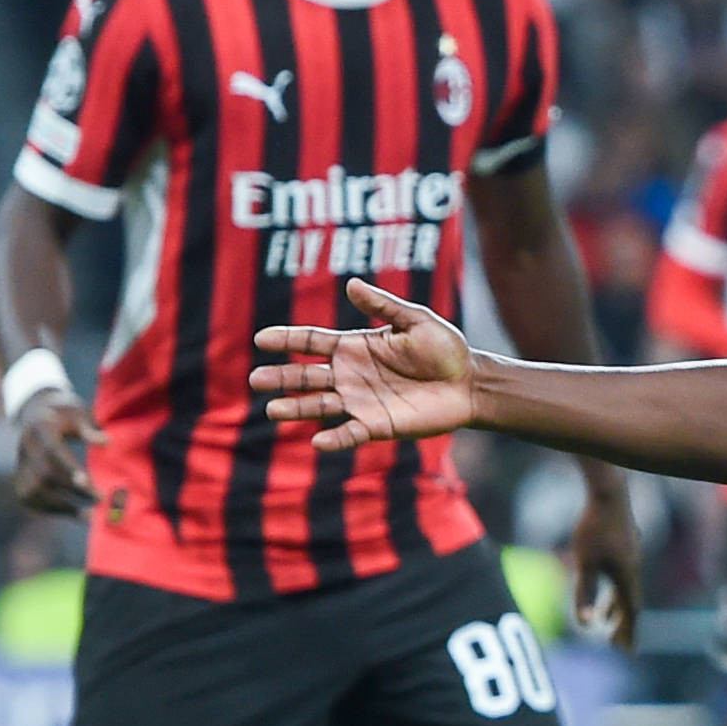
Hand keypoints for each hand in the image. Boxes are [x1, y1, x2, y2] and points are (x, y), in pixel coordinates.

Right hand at [9, 388, 103, 516]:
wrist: (36, 414)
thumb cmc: (66, 414)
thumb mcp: (79, 413)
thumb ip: (90, 428)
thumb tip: (106, 442)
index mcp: (40, 429)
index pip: (52, 451)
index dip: (68, 468)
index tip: (87, 482)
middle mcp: (25, 448)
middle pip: (45, 474)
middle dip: (72, 489)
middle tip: (100, 499)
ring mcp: (20, 465)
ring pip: (34, 491)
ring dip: (62, 506)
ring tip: (90, 516)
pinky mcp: (19, 478)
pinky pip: (30, 499)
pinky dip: (50, 510)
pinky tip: (75, 515)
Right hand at [249, 279, 479, 449]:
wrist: (470, 383)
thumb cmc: (445, 349)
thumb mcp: (416, 320)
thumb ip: (384, 306)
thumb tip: (352, 283)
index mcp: (355, 347)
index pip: (311, 341)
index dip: (286, 339)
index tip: (261, 339)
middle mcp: (351, 375)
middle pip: (306, 375)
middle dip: (281, 377)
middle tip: (256, 380)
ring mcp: (361, 401)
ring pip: (319, 405)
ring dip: (296, 408)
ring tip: (273, 411)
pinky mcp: (377, 425)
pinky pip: (350, 433)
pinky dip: (335, 438)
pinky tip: (317, 442)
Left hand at [567, 472, 640, 649]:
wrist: (609, 491)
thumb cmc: (594, 527)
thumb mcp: (584, 562)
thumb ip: (584, 593)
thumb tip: (584, 624)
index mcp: (627, 576)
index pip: (630, 612)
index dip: (628, 632)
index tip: (627, 652)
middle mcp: (633, 568)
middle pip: (630, 603)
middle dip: (622, 625)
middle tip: (617, 645)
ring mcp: (631, 555)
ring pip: (625, 588)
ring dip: (615, 606)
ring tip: (603, 619)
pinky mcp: (625, 544)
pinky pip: (622, 574)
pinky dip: (613, 587)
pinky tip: (603, 581)